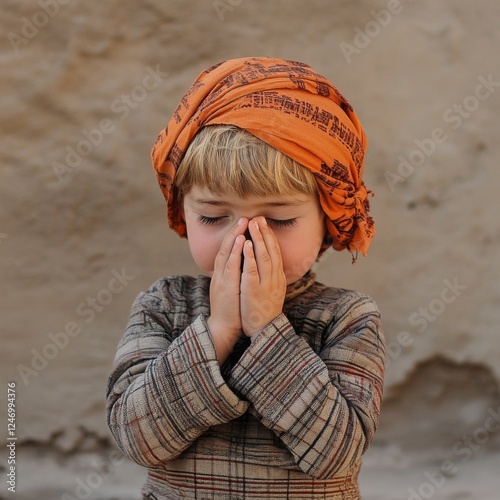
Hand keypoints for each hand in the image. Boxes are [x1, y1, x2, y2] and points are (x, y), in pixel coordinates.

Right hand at [207, 218, 246, 363]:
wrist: (223, 327)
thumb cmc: (231, 309)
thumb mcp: (231, 288)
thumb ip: (234, 275)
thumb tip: (241, 264)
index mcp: (222, 273)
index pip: (228, 250)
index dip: (235, 236)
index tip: (244, 224)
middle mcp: (220, 273)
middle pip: (226, 247)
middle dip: (235, 231)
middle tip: (245, 217)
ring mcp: (221, 278)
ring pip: (227, 252)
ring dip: (234, 236)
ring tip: (243, 222)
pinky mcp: (226, 285)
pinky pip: (231, 265)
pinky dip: (235, 252)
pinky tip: (241, 241)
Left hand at [240, 217, 286, 337]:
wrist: (263, 330)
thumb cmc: (264, 310)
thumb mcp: (272, 290)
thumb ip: (271, 275)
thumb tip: (269, 262)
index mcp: (278, 277)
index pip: (276, 252)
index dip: (270, 236)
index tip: (264, 223)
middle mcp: (274, 278)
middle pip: (271, 250)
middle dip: (264, 232)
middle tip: (259, 217)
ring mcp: (265, 284)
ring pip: (263, 256)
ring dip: (258, 239)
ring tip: (253, 224)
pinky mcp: (254, 290)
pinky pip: (252, 270)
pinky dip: (249, 256)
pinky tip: (245, 244)